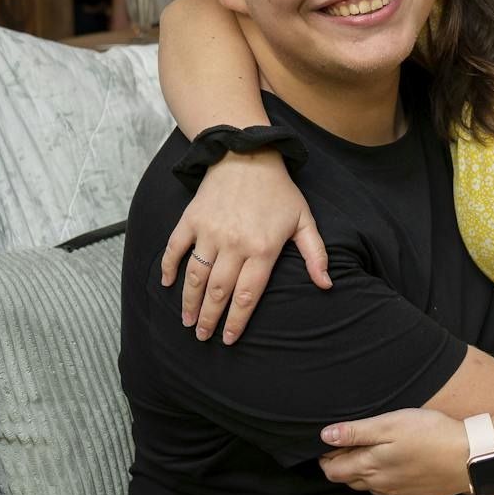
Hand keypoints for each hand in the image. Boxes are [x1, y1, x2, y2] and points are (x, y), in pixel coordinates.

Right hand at [161, 148, 329, 342]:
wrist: (247, 154)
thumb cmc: (279, 191)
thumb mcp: (304, 220)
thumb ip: (316, 255)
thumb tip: (327, 285)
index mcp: (262, 249)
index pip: (247, 295)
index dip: (237, 321)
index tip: (228, 340)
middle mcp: (234, 244)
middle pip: (219, 291)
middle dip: (210, 319)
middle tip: (203, 337)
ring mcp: (210, 231)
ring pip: (196, 275)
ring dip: (189, 302)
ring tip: (187, 321)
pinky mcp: (192, 219)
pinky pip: (175, 248)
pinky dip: (168, 268)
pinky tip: (167, 285)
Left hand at [319, 409, 467, 494]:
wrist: (469, 459)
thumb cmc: (429, 434)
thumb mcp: (389, 424)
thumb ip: (356, 432)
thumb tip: (324, 436)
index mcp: (370, 466)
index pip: (333, 471)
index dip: (325, 458)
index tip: (327, 445)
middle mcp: (380, 484)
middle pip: (349, 480)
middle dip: (341, 465)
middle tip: (344, 446)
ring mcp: (398, 493)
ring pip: (369, 487)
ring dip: (361, 473)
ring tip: (366, 454)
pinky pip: (388, 491)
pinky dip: (382, 480)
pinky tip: (392, 466)